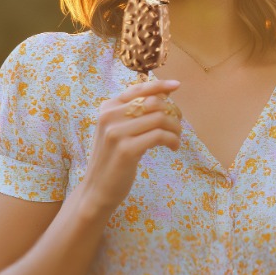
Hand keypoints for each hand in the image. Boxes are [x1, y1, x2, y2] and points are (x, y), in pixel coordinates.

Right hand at [79, 78, 181, 215]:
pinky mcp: (126, 149)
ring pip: (160, 118)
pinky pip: (160, 136)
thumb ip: (133, 113)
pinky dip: (172, 140)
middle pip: (153, 103)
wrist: (97, 189)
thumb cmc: (112, 158)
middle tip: (177, 125)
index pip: (138, 89)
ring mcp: (116, 133)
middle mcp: (109, 116)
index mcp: (107, 108)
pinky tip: (173, 148)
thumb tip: (164, 94)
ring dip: (175, 128)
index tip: (177, 85)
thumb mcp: (118, 131)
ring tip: (176, 139)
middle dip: (172, 112)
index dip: (160, 85)